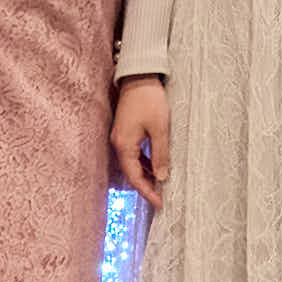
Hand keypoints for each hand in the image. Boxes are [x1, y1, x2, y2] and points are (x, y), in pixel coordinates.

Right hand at [110, 75, 173, 203]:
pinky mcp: (126, 130)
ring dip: (145, 174)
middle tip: (160, 198)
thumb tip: (161, 177)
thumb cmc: (149, 100)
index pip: (135, 177)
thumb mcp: (159, 129)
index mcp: (124, 145)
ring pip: (132, 163)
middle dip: (145, 186)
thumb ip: (160, 154)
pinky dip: (144, 162)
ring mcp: (121, 137)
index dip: (147, 192)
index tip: (159, 204)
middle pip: (131, 172)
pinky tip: (155, 165)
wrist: (139, 76)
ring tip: (160, 184)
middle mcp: (119, 143)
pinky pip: (134, 153)